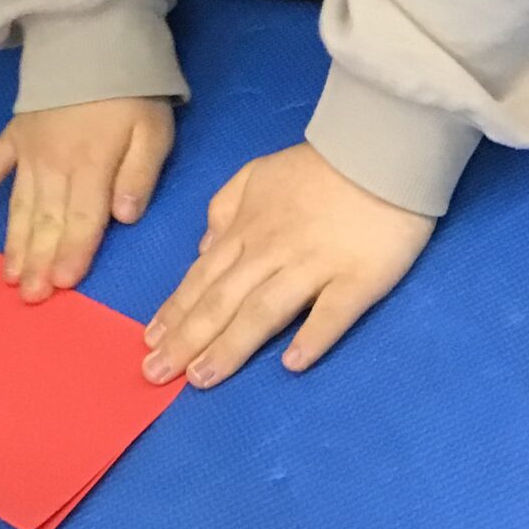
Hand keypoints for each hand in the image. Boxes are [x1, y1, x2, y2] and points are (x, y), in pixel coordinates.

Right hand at [0, 98, 174, 302]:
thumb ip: (140, 174)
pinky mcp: (14, 131)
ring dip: (15, 240)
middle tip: (29, 296)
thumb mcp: (154, 130)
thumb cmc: (131, 91)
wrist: (95, 38)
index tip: (62, 285)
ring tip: (9, 273)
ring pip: (21, 203)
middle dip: (39, 261)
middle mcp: (55, 164)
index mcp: (92, 165)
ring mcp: (29, 148)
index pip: (83, 218)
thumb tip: (125, 217)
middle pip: (48, 220)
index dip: (73, 252)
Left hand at [143, 142, 433, 387]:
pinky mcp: (358, 278)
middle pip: (222, 300)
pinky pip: (333, 312)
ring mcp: (314, 267)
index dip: (175, 312)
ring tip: (201, 379)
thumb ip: (224, 208)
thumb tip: (203, 249)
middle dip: (186, 338)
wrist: (379, 149)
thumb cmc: (318, 168)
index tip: (149, 343)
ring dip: (230, 346)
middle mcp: (271, 252)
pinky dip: (313, 337)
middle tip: (155, 373)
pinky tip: (292, 365)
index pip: (203, 278)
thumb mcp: (256, 174)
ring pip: (264, 311)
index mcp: (247, 230)